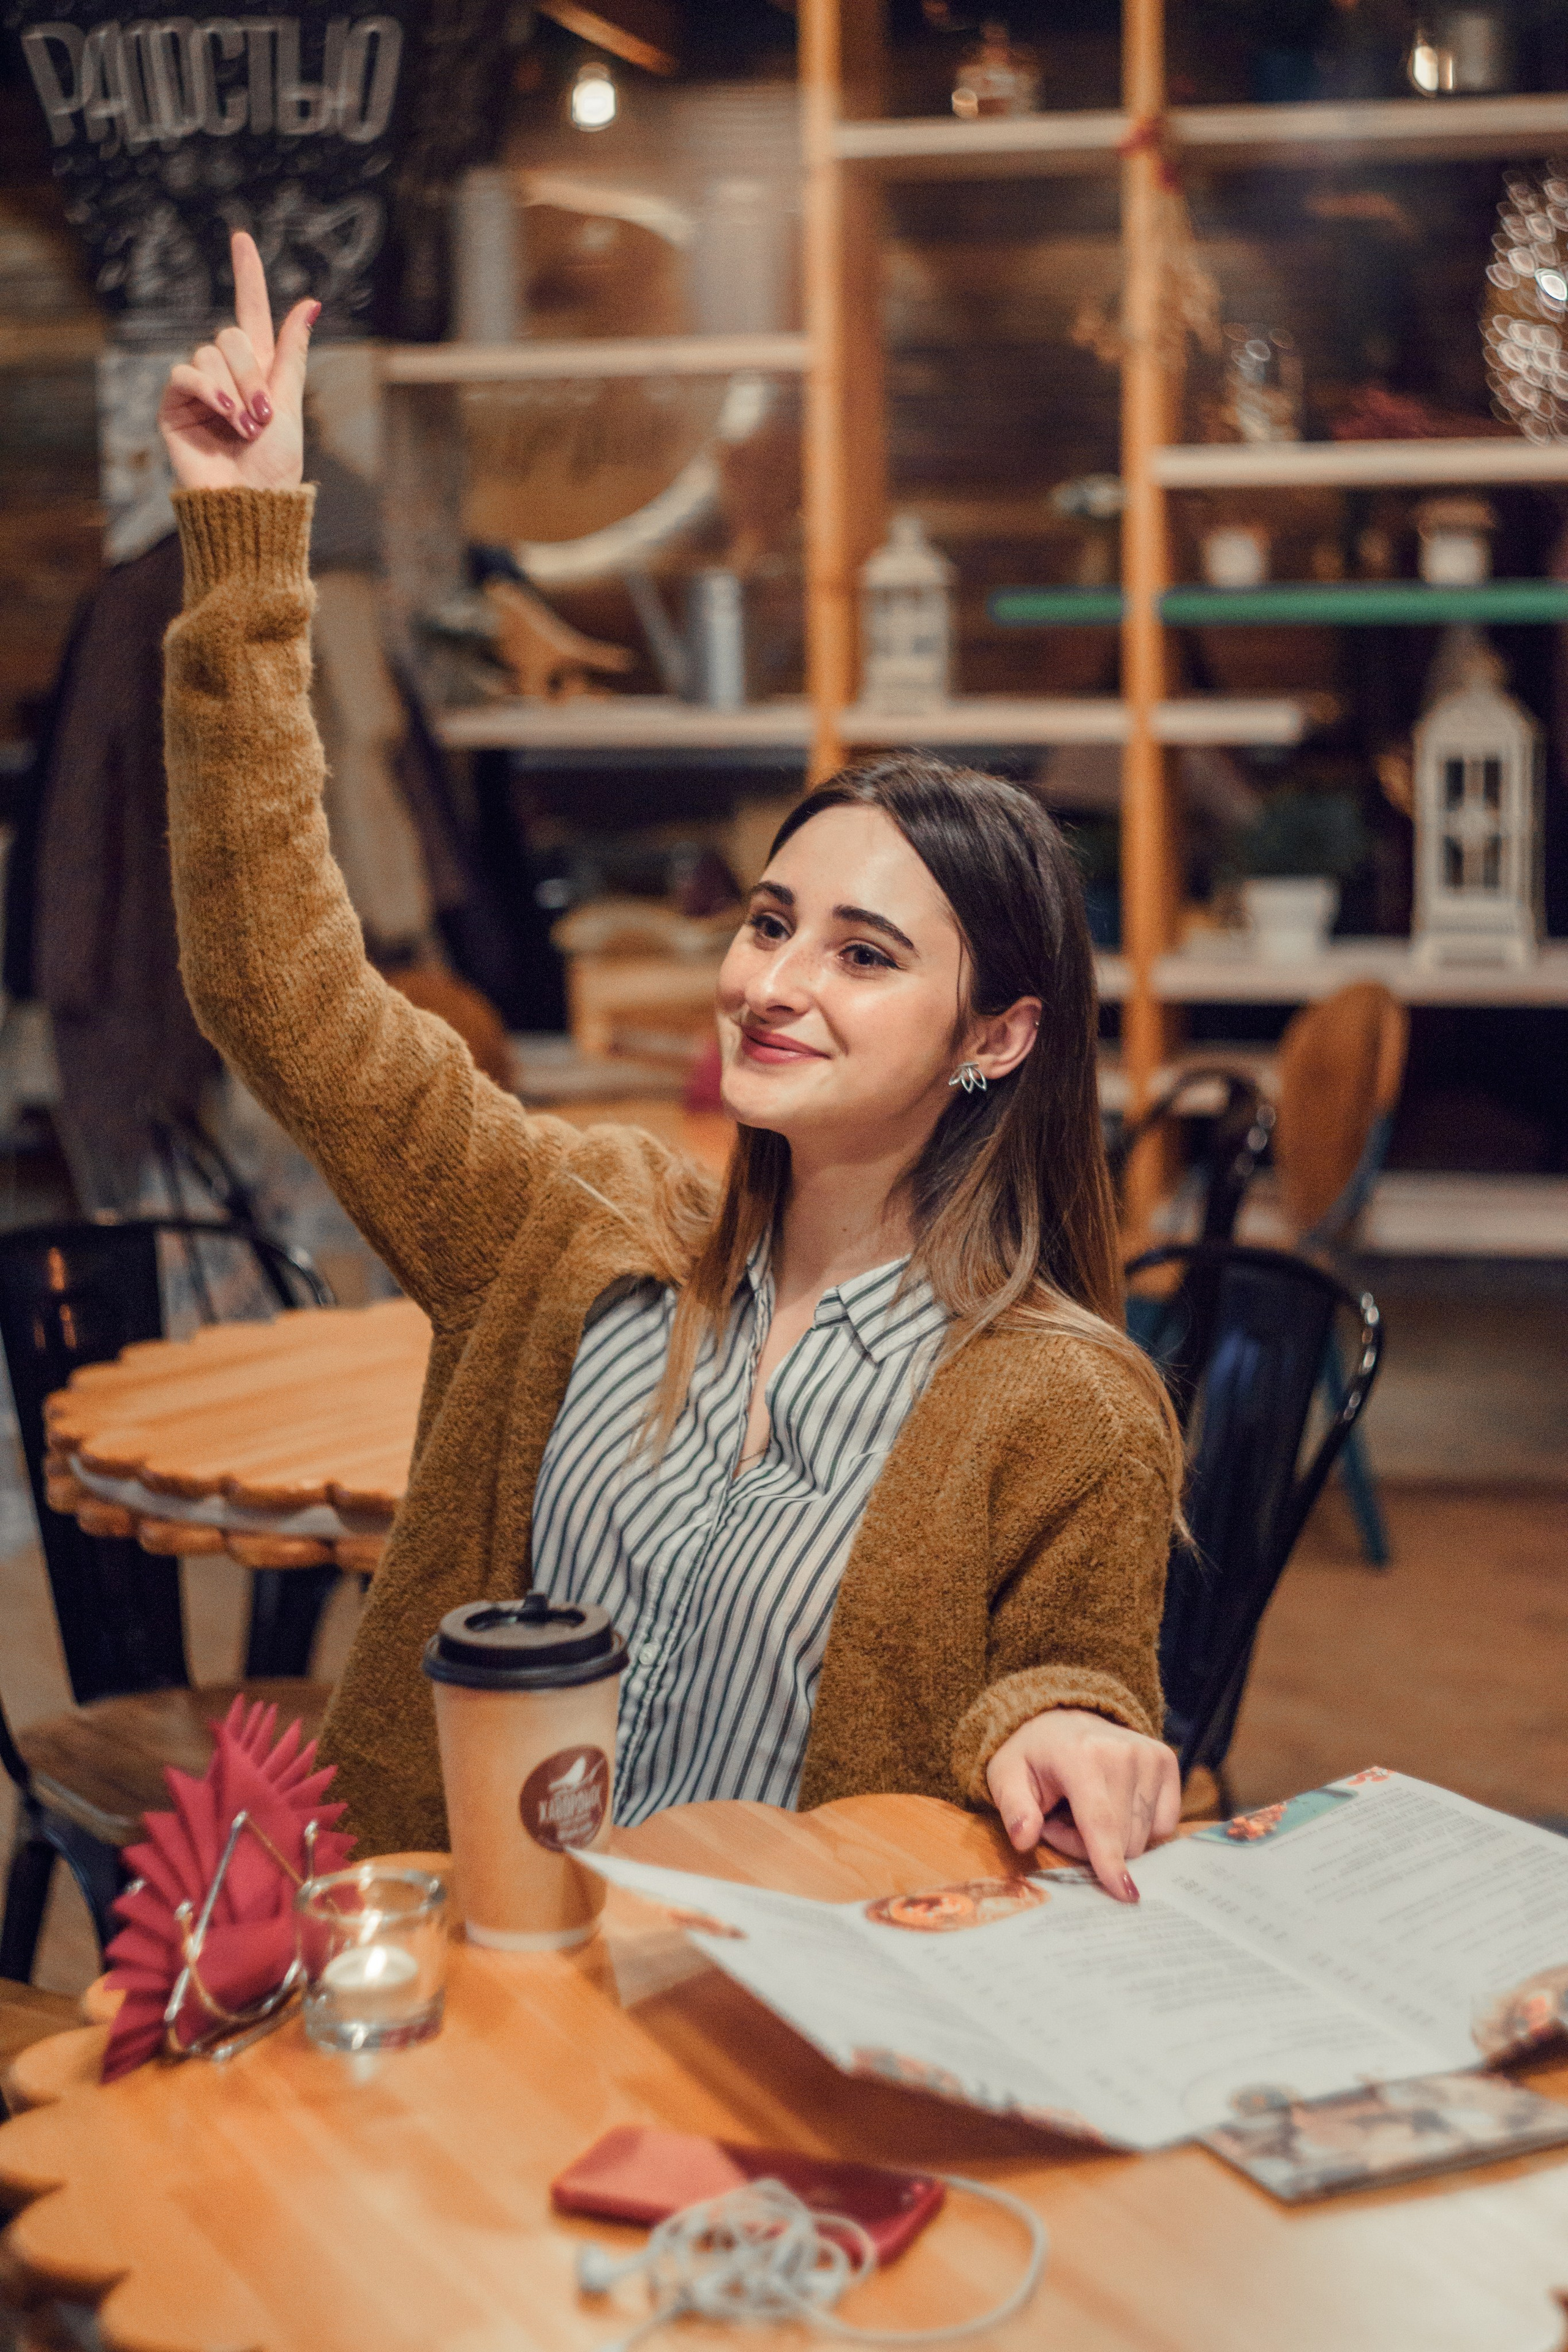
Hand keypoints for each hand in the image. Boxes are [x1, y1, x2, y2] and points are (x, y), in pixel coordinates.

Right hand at [158, 231, 315, 493]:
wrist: (249, 502)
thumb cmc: (275, 466)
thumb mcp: (290, 405)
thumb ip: (291, 352)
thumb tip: (311, 302)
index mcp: (259, 370)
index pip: (250, 312)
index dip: (248, 276)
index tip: (242, 238)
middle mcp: (226, 373)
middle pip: (231, 335)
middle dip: (251, 372)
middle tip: (263, 415)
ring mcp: (198, 387)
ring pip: (210, 354)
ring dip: (234, 389)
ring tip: (246, 426)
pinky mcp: (175, 404)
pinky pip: (186, 373)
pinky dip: (208, 391)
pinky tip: (225, 417)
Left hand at [986, 1708, 1180, 1902]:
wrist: (1063, 1717)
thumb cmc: (1033, 1753)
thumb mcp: (1006, 1776)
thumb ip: (1013, 1808)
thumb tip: (1023, 1839)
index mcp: (1081, 1755)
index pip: (1100, 1821)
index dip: (1110, 1861)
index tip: (1124, 1894)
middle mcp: (1124, 1753)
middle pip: (1122, 1838)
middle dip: (1089, 1847)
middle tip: (1060, 1823)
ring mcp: (1151, 1756)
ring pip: (1143, 1836)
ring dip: (1112, 1839)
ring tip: (1083, 1812)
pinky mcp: (1167, 1762)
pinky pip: (1163, 1825)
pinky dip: (1138, 1828)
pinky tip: (1114, 1807)